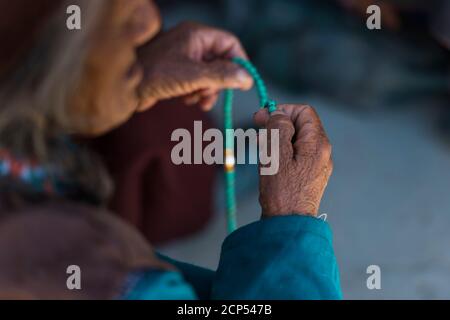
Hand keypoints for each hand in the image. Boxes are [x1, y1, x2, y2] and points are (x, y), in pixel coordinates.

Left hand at [137, 22, 252, 110]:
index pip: (229, 43)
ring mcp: (184, 57)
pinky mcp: (177, 72)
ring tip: (197, 101)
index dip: (240, 62)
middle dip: (219, 82)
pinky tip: (187, 100)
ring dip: (207, 91)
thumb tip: (247, 78)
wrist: (125, 88)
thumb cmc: (156, 75)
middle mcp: (192, 43)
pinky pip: (197, 82)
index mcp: (196, 35)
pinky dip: (196, 93)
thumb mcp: (193, 76)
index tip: (244, 83)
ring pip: (210, 75)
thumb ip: (222, 76)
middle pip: (221, 61)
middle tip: (211, 95)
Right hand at [254, 105, 332, 216]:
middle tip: (258, 132)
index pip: (304, 111)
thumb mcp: (276, 154)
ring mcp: (317, 165)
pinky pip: (297, 155)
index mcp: (317, 143)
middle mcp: (322, 152)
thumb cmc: (281, 190)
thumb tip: (279, 113)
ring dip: (277, 139)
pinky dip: (282, 152)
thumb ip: (278, 128)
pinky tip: (270, 162)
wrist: (289, 224)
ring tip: (261, 149)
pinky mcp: (310, 176)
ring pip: (297, 140)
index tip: (261, 118)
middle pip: (301, 125)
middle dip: (278, 124)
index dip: (282, 110)